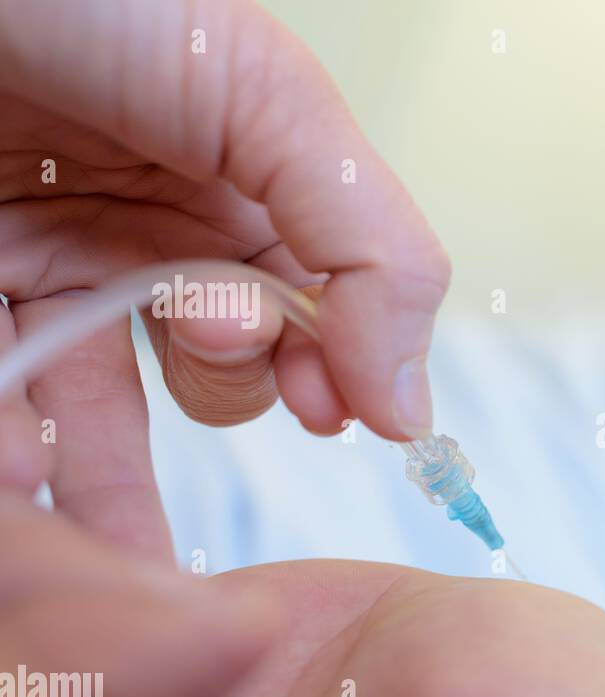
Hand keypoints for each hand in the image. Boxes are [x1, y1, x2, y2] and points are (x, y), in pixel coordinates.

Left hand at [0, 0, 448, 559]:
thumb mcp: (272, 101)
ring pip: (103, 417)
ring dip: (109, 486)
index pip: (326, 318)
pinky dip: (20, 456)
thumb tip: (413, 408)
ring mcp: (59, 267)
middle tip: (205, 326)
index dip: (334, 370)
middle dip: (226, 380)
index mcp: (257, 194)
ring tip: (101, 537)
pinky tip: (27, 478)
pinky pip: (7, 403)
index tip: (333, 407)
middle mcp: (164, 238)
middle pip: (225, 374)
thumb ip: (369, 249)